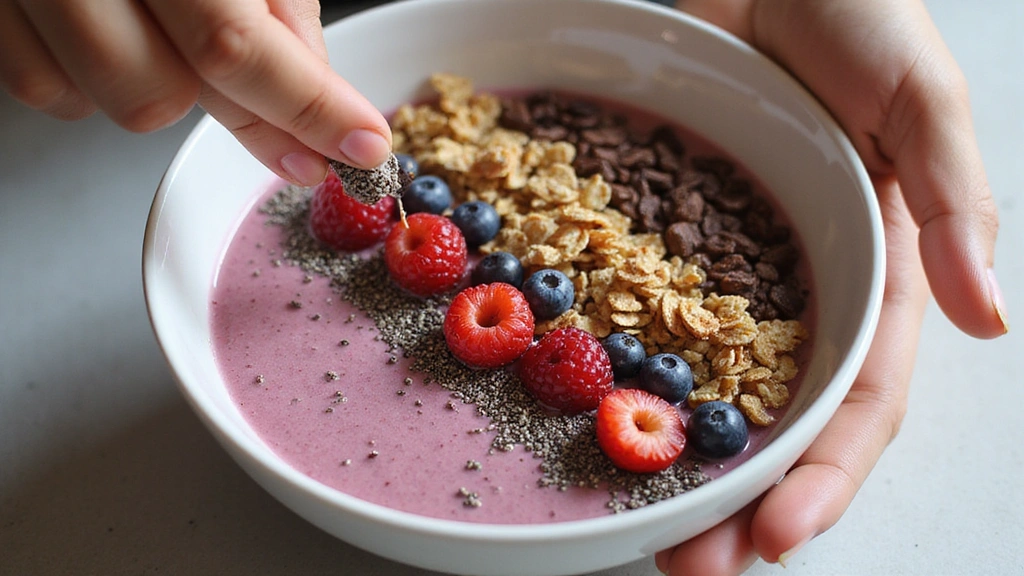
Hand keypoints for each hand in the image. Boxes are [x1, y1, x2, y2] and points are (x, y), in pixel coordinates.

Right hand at [0, 0, 390, 185]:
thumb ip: (279, 6)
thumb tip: (319, 96)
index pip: (233, 43)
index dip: (308, 108)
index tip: (362, 146)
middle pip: (160, 93)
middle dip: (232, 104)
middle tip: (272, 92)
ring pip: (108, 103)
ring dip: (164, 87)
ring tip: (169, 24)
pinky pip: (51, 91)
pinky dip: (98, 80)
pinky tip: (115, 29)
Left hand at [656, 0, 1007, 572]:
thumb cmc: (862, 16)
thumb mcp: (925, 101)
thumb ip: (951, 203)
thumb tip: (994, 321)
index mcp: (880, 274)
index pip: (859, 402)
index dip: (824, 476)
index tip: (773, 541)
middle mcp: (804, 287)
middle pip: (776, 418)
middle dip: (740, 500)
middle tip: (687, 567)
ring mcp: (732, 269)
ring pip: (706, 385)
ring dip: (674, 459)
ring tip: (636, 527)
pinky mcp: (667, 235)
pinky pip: (641, 314)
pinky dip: (622, 372)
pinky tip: (588, 416)